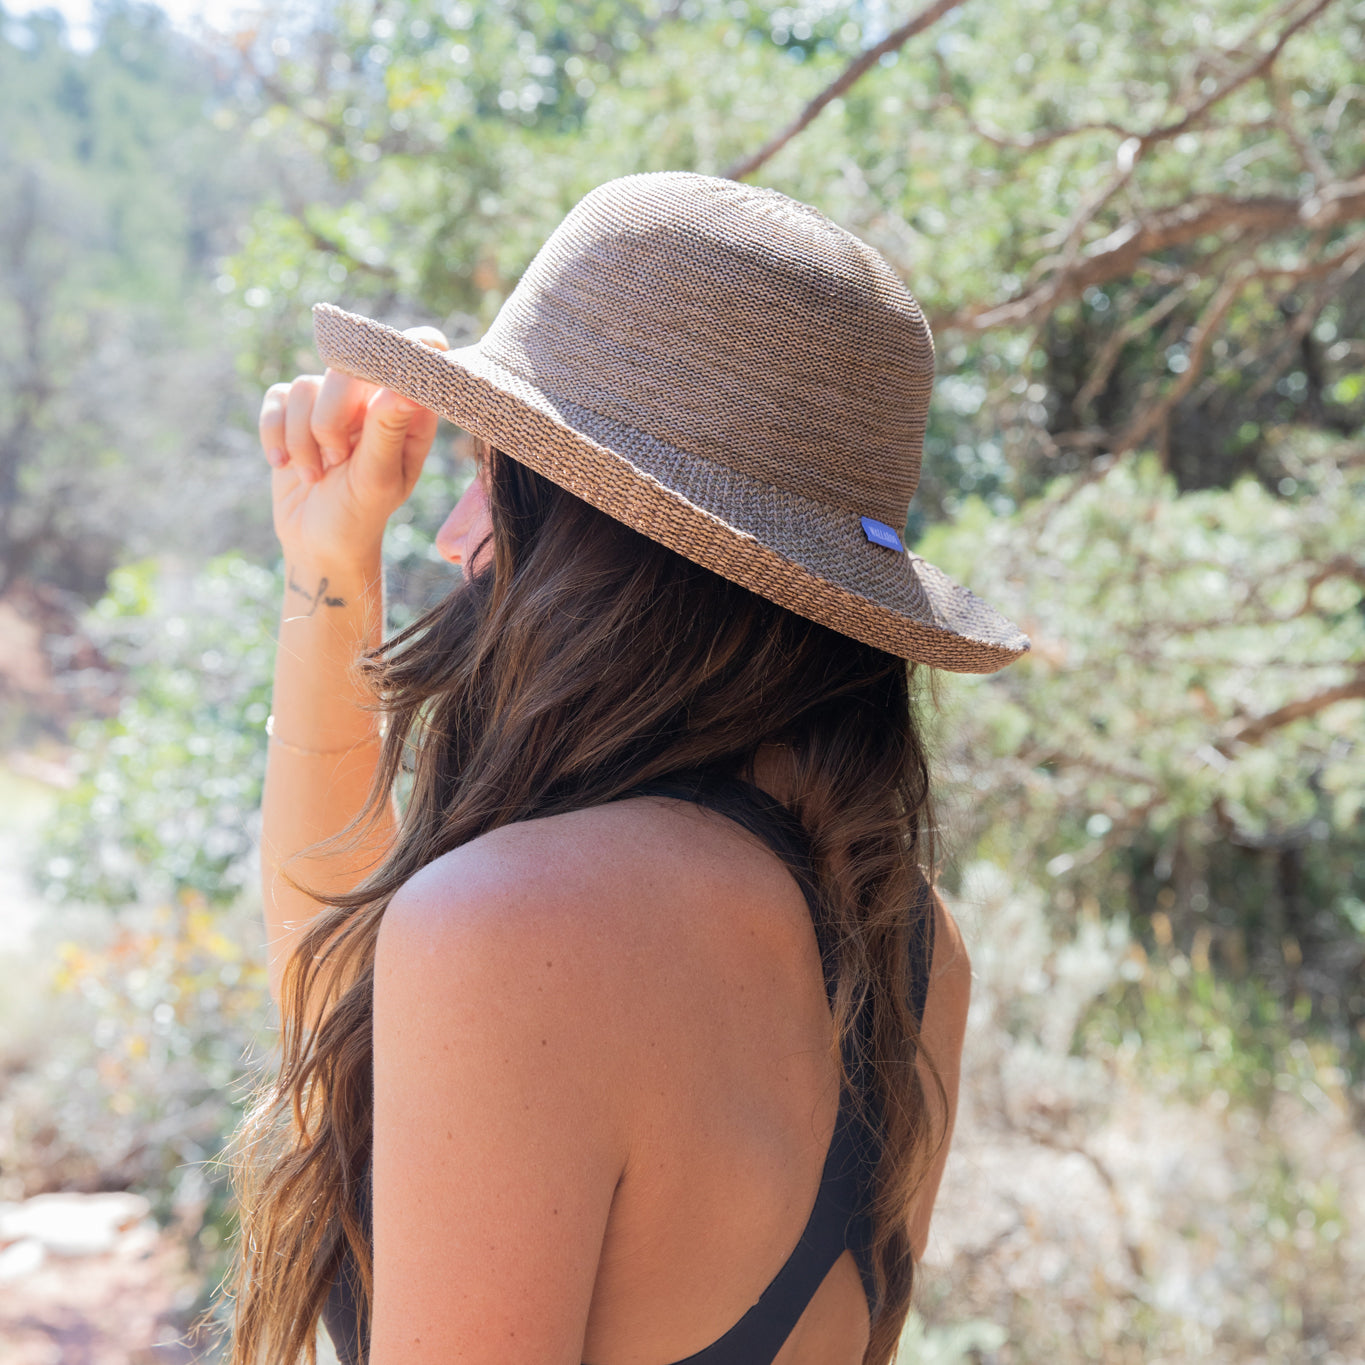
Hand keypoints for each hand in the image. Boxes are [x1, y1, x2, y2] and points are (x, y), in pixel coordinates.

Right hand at [258, 327, 448, 568]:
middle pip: (347, 366)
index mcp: (410, 412)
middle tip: (336, 458)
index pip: (420, 350)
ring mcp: (334, 401)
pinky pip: (277, 397)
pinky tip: (284, 464)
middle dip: (330, 417)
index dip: (403, 349)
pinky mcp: (296, 409)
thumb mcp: (377, 480)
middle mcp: (375, 398)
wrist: (317, 542)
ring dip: (302, 437)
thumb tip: (404, 388)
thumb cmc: (359, 515)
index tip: (380, 380)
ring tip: (315, 475)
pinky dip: (275, 434)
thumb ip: (388, 432)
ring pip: (305, 385)